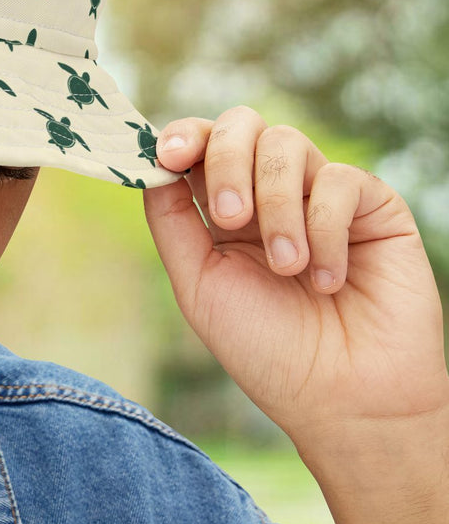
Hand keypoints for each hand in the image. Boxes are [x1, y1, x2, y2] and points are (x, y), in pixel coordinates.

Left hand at [140, 105, 448, 444]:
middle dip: (225, 161)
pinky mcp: (373, 205)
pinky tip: (327, 281)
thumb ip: (171, 221)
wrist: (343, 398)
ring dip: (276, 206)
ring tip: (286, 267)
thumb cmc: (267, 350)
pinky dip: (325, 229)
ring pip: (287, 143)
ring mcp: (322, 195)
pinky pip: (339, 180)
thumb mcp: (198, 284)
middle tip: (229, 218)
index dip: (182, 135)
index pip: (200, 144)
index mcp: (223, 211)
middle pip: (241, 125)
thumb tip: (150, 164)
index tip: (166, 155)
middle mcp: (271, 194)